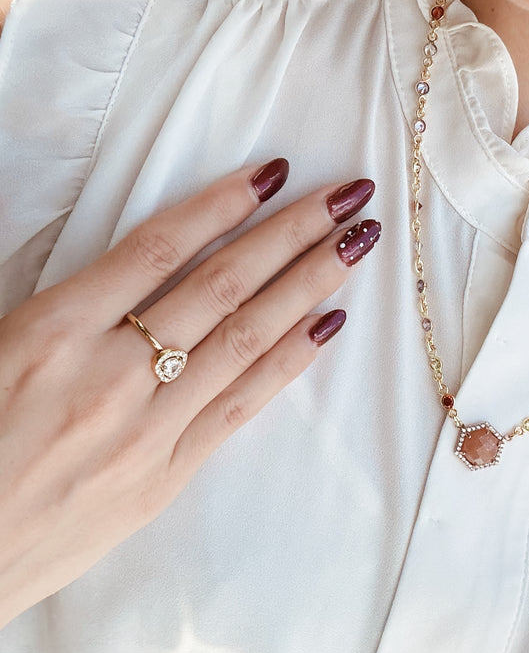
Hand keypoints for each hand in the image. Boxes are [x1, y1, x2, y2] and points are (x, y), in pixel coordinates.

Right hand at [0, 160, 379, 628]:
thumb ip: (63, 306)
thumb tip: (135, 265)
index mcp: (51, 332)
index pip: (157, 248)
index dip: (221, 204)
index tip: (273, 173)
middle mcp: (108, 376)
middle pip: (220, 286)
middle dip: (291, 232)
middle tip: (348, 193)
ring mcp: (145, 431)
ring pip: (244, 339)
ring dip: (307, 284)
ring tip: (354, 244)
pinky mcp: (164, 478)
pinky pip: (240, 406)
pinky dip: (288, 361)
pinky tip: (326, 324)